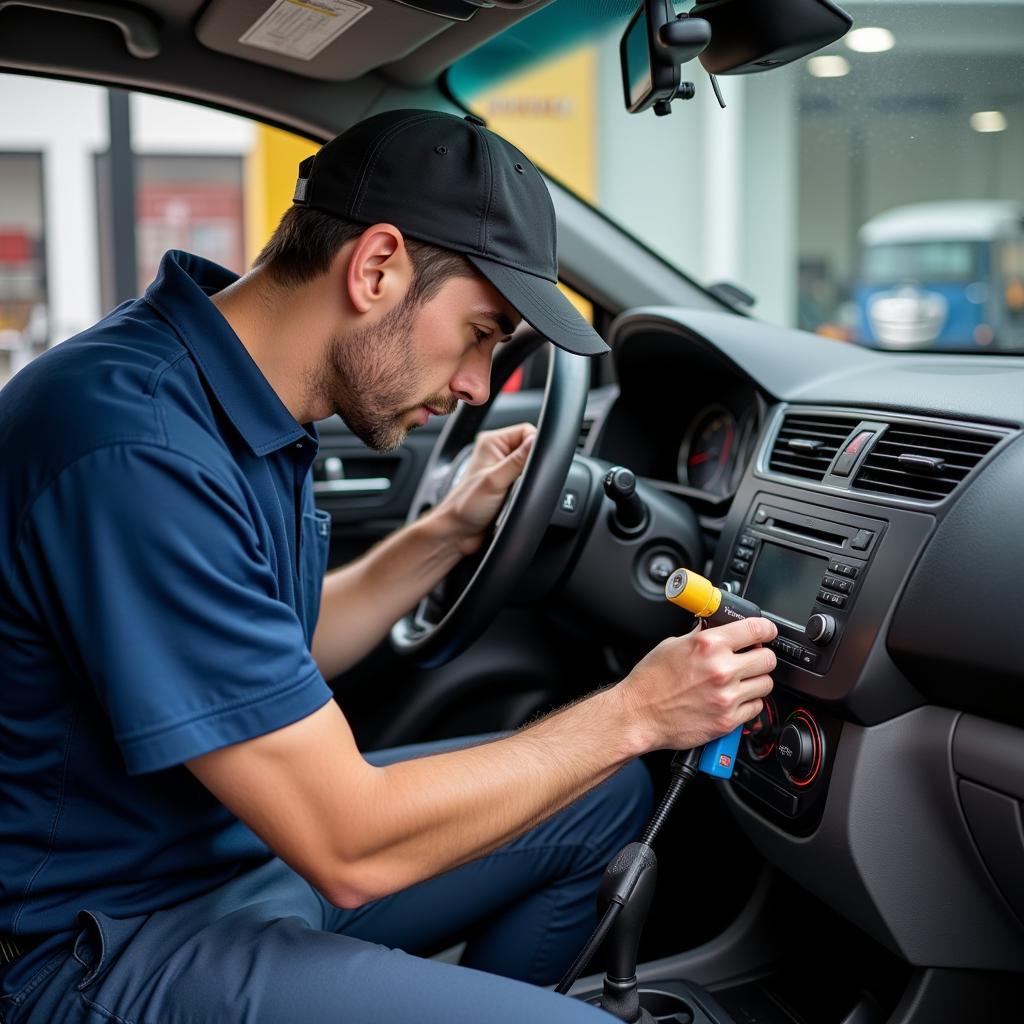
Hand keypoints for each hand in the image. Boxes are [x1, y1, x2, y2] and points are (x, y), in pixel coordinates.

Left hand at [431, 422, 536, 554]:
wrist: (458, 533)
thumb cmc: (465, 506)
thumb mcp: (495, 481)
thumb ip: (518, 461)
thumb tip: (537, 441)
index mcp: (492, 442)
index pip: (527, 431)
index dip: (535, 446)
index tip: (533, 464)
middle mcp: (498, 453)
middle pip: (531, 450)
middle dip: (531, 467)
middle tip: (517, 482)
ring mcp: (503, 470)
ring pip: (531, 468)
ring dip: (528, 481)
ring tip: (513, 493)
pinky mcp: (508, 485)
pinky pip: (527, 482)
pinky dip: (526, 490)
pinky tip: (515, 499)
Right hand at [617, 617, 777, 752]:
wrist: (638, 715)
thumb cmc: (650, 681)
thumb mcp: (672, 645)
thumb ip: (700, 636)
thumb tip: (717, 628)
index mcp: (708, 645)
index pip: (756, 629)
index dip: (766, 630)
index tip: (767, 632)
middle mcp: (721, 670)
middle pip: (767, 658)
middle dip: (760, 657)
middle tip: (750, 659)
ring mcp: (726, 697)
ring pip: (766, 684)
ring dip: (756, 681)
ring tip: (740, 681)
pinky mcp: (727, 720)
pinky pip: (756, 707)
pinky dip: (748, 703)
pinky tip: (732, 698)